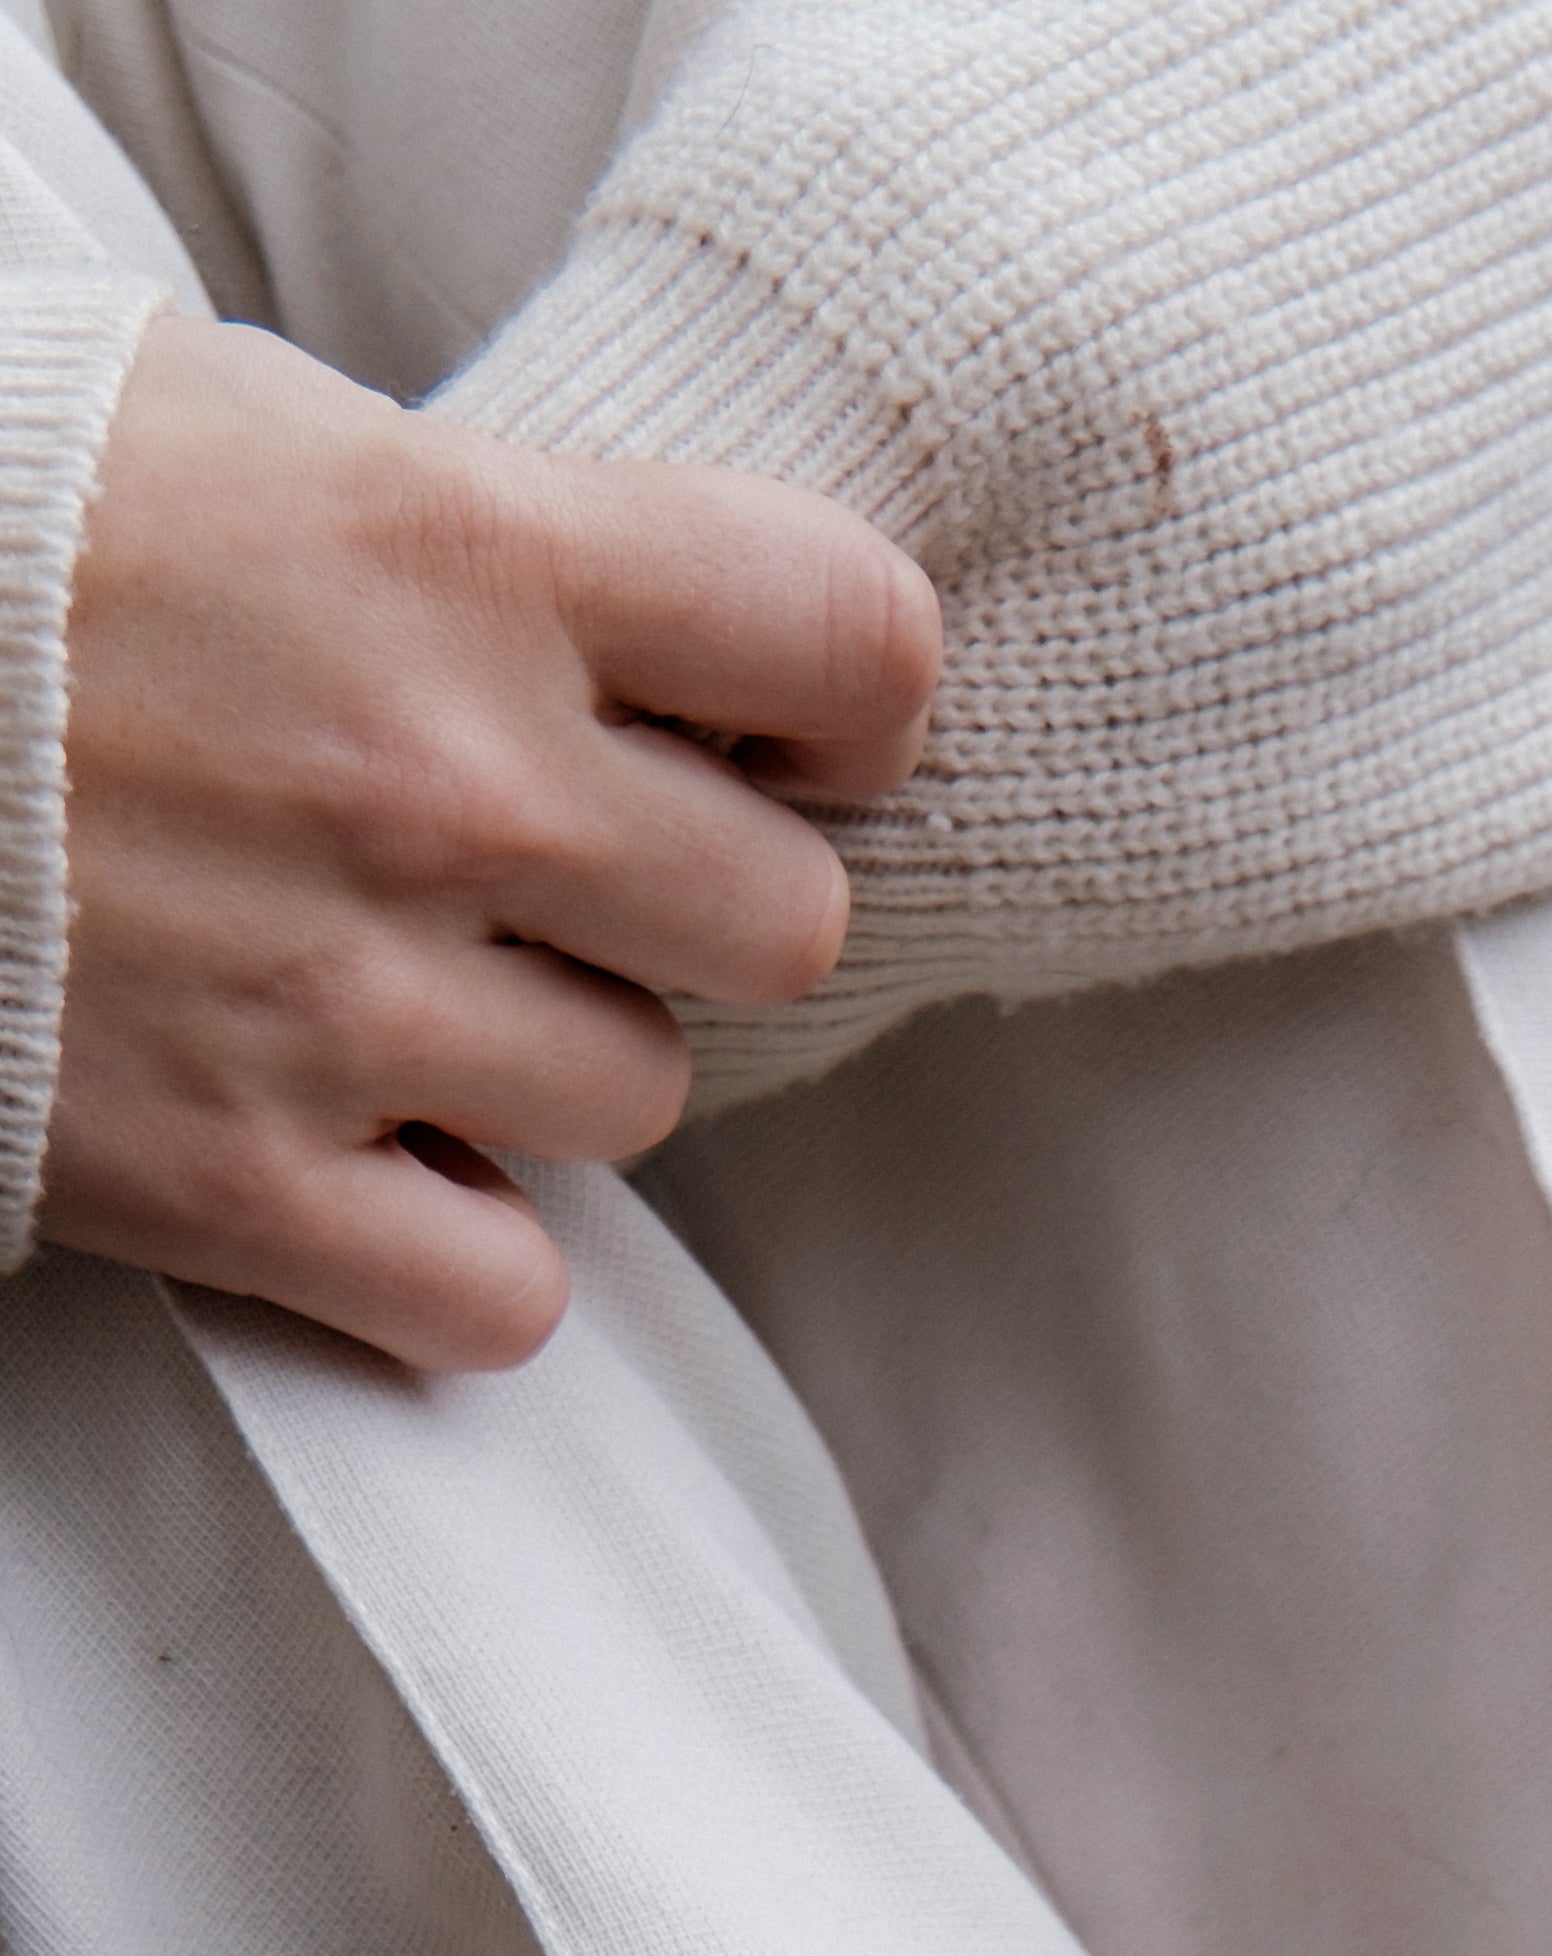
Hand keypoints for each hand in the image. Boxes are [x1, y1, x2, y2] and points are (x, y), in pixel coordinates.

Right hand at [41, 311, 938, 1369]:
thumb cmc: (3, 530)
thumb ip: (486, 547)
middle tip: (558, 883)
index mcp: (465, 557)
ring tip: (401, 987)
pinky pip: (500, 1295)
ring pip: (637, 1103)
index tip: (780, 737)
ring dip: (550, 1068)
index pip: (844, 641)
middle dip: (692, 912)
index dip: (844, 709)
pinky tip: (365, 1158)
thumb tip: (664, 653)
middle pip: (781, 925)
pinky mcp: (239, 1180)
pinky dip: (452, 1253)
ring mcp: (346, 1001)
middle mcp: (442, 786)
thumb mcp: (260, 441)